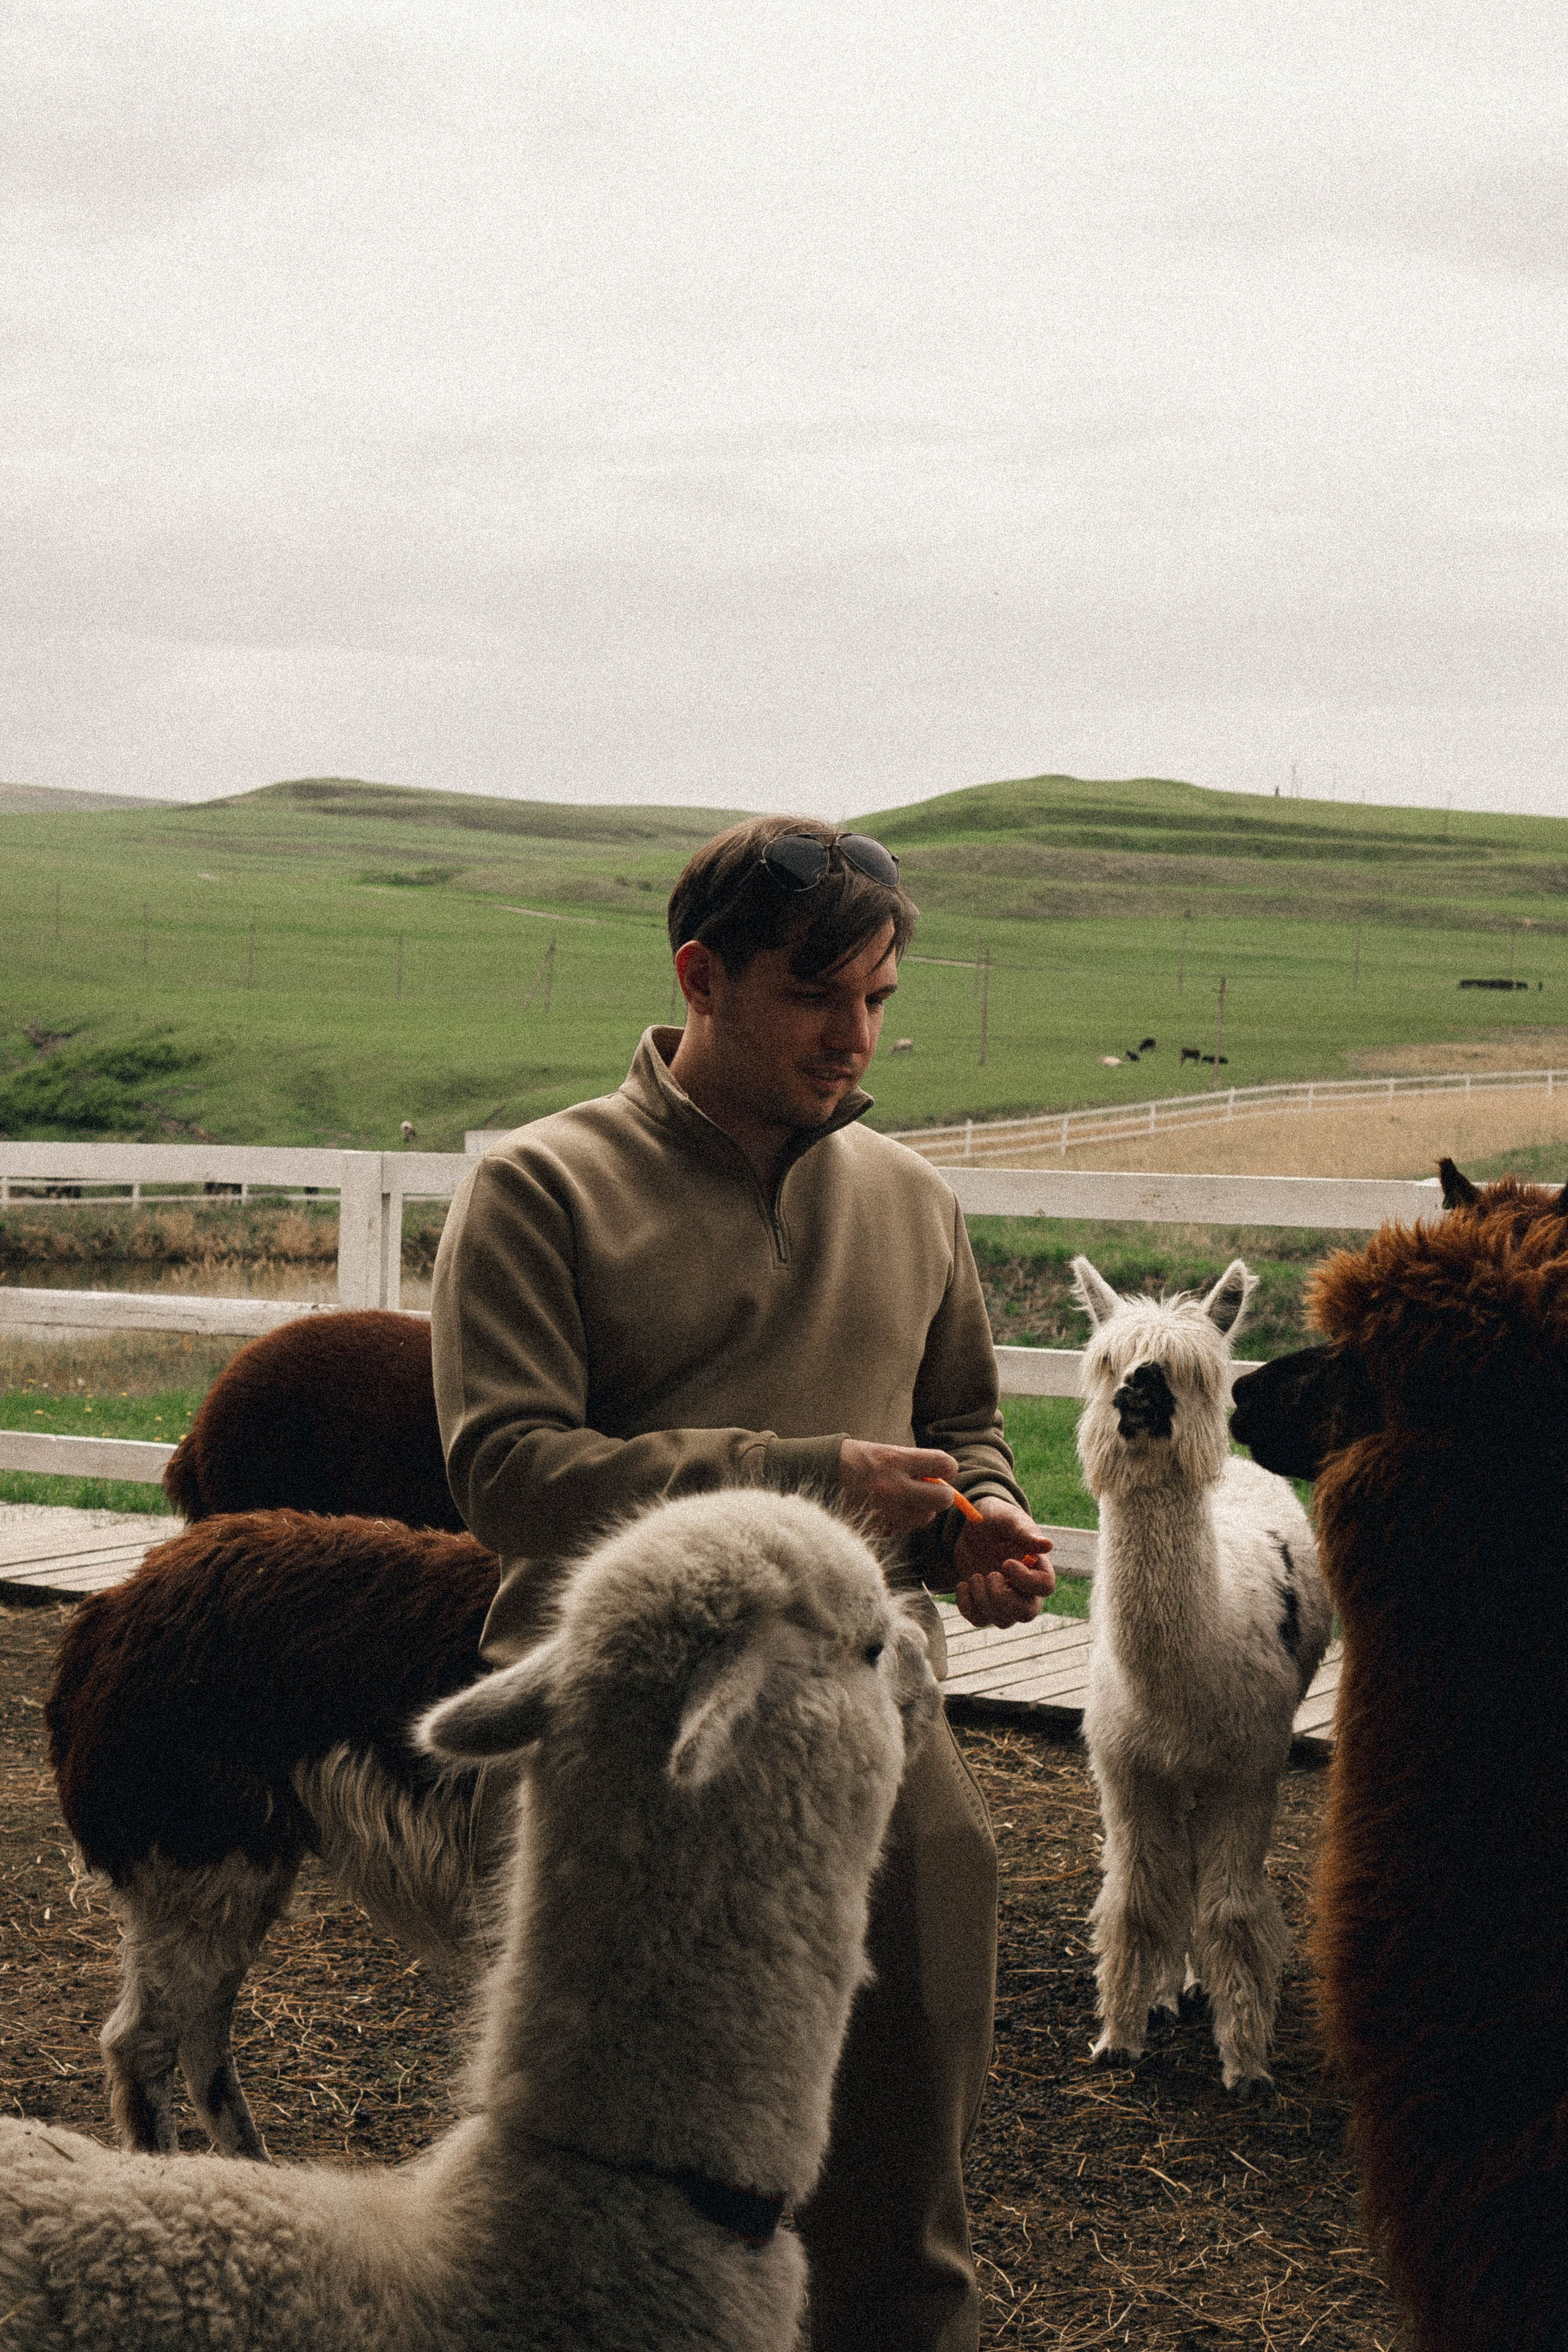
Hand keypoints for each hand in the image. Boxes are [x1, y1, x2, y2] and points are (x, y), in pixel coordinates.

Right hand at [837, 1439, 962, 1536]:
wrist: (819, 1475)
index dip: (948, 1467)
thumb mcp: (886, 1451)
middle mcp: (894, 1487)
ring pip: (926, 1517)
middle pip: (942, 1499)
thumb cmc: (857, 1459)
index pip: (943, 1464)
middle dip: (941, 1494)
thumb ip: (914, 1464)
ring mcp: (887, 1510)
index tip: (943, 1469)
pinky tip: (891, 1508)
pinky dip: (905, 1520)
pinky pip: (906, 1527)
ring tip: (907, 1498)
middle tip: (931, 1489)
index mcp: (895, 1460)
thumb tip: (942, 1478)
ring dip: (923, 1509)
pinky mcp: (879, 1527)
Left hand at [952, 1500, 1055, 1627]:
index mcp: (1038, 1567)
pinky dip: (967, 1607)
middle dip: (1002, 1598)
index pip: (1045, 1586)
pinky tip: (962, 1585)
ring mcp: (1006, 1600)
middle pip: (1027, 1613)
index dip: (1026, 1580)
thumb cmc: (996, 1520)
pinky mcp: (986, 1604)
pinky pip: (980, 1620)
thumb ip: (1024, 1532)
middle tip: (989, 1575)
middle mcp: (1026, 1589)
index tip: (1006, 1562)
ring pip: (1003, 1621)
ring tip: (974, 1577)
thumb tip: (1048, 1545)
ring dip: (983, 1601)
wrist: (973, 1528)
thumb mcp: (1007, 1520)